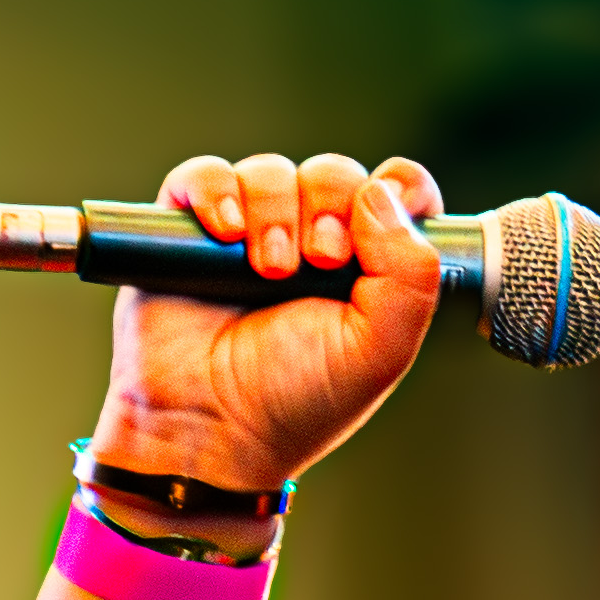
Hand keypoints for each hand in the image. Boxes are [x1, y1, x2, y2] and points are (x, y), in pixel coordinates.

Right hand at [95, 150, 448, 491]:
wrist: (212, 427)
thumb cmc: (296, 400)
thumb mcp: (380, 350)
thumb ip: (410, 274)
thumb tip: (382, 194)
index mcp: (366, 268)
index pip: (397, 193)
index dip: (399, 189)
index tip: (384, 215)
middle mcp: (310, 241)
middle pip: (334, 174)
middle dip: (331, 209)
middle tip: (320, 262)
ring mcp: (249, 233)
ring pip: (272, 171)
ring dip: (275, 213)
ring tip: (268, 271)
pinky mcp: (189, 229)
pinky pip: (206, 175)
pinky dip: (217, 192)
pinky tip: (226, 233)